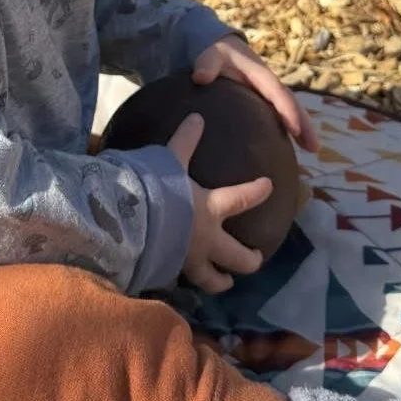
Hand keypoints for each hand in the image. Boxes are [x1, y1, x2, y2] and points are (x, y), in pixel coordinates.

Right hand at [166, 113, 272, 295]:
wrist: (132, 224)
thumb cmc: (156, 190)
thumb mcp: (171, 160)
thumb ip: (185, 141)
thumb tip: (197, 117)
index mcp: (211, 209)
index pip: (242, 198)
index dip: (257, 192)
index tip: (269, 186)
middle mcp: (207, 239)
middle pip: (237, 256)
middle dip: (249, 259)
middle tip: (256, 257)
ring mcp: (189, 261)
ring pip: (212, 279)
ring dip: (222, 281)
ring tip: (227, 282)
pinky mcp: (169, 272)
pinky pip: (182, 280)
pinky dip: (186, 281)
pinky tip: (185, 280)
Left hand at [192, 35, 318, 152]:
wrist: (217, 48)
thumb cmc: (217, 52)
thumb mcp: (212, 54)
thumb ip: (207, 64)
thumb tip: (201, 77)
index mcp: (261, 75)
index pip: (278, 94)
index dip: (288, 111)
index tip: (295, 129)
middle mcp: (269, 85)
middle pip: (291, 105)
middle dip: (304, 125)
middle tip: (314, 148)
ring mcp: (267, 94)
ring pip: (288, 112)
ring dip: (301, 129)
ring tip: (311, 151)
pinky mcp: (261, 101)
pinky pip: (278, 115)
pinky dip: (287, 129)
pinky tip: (286, 149)